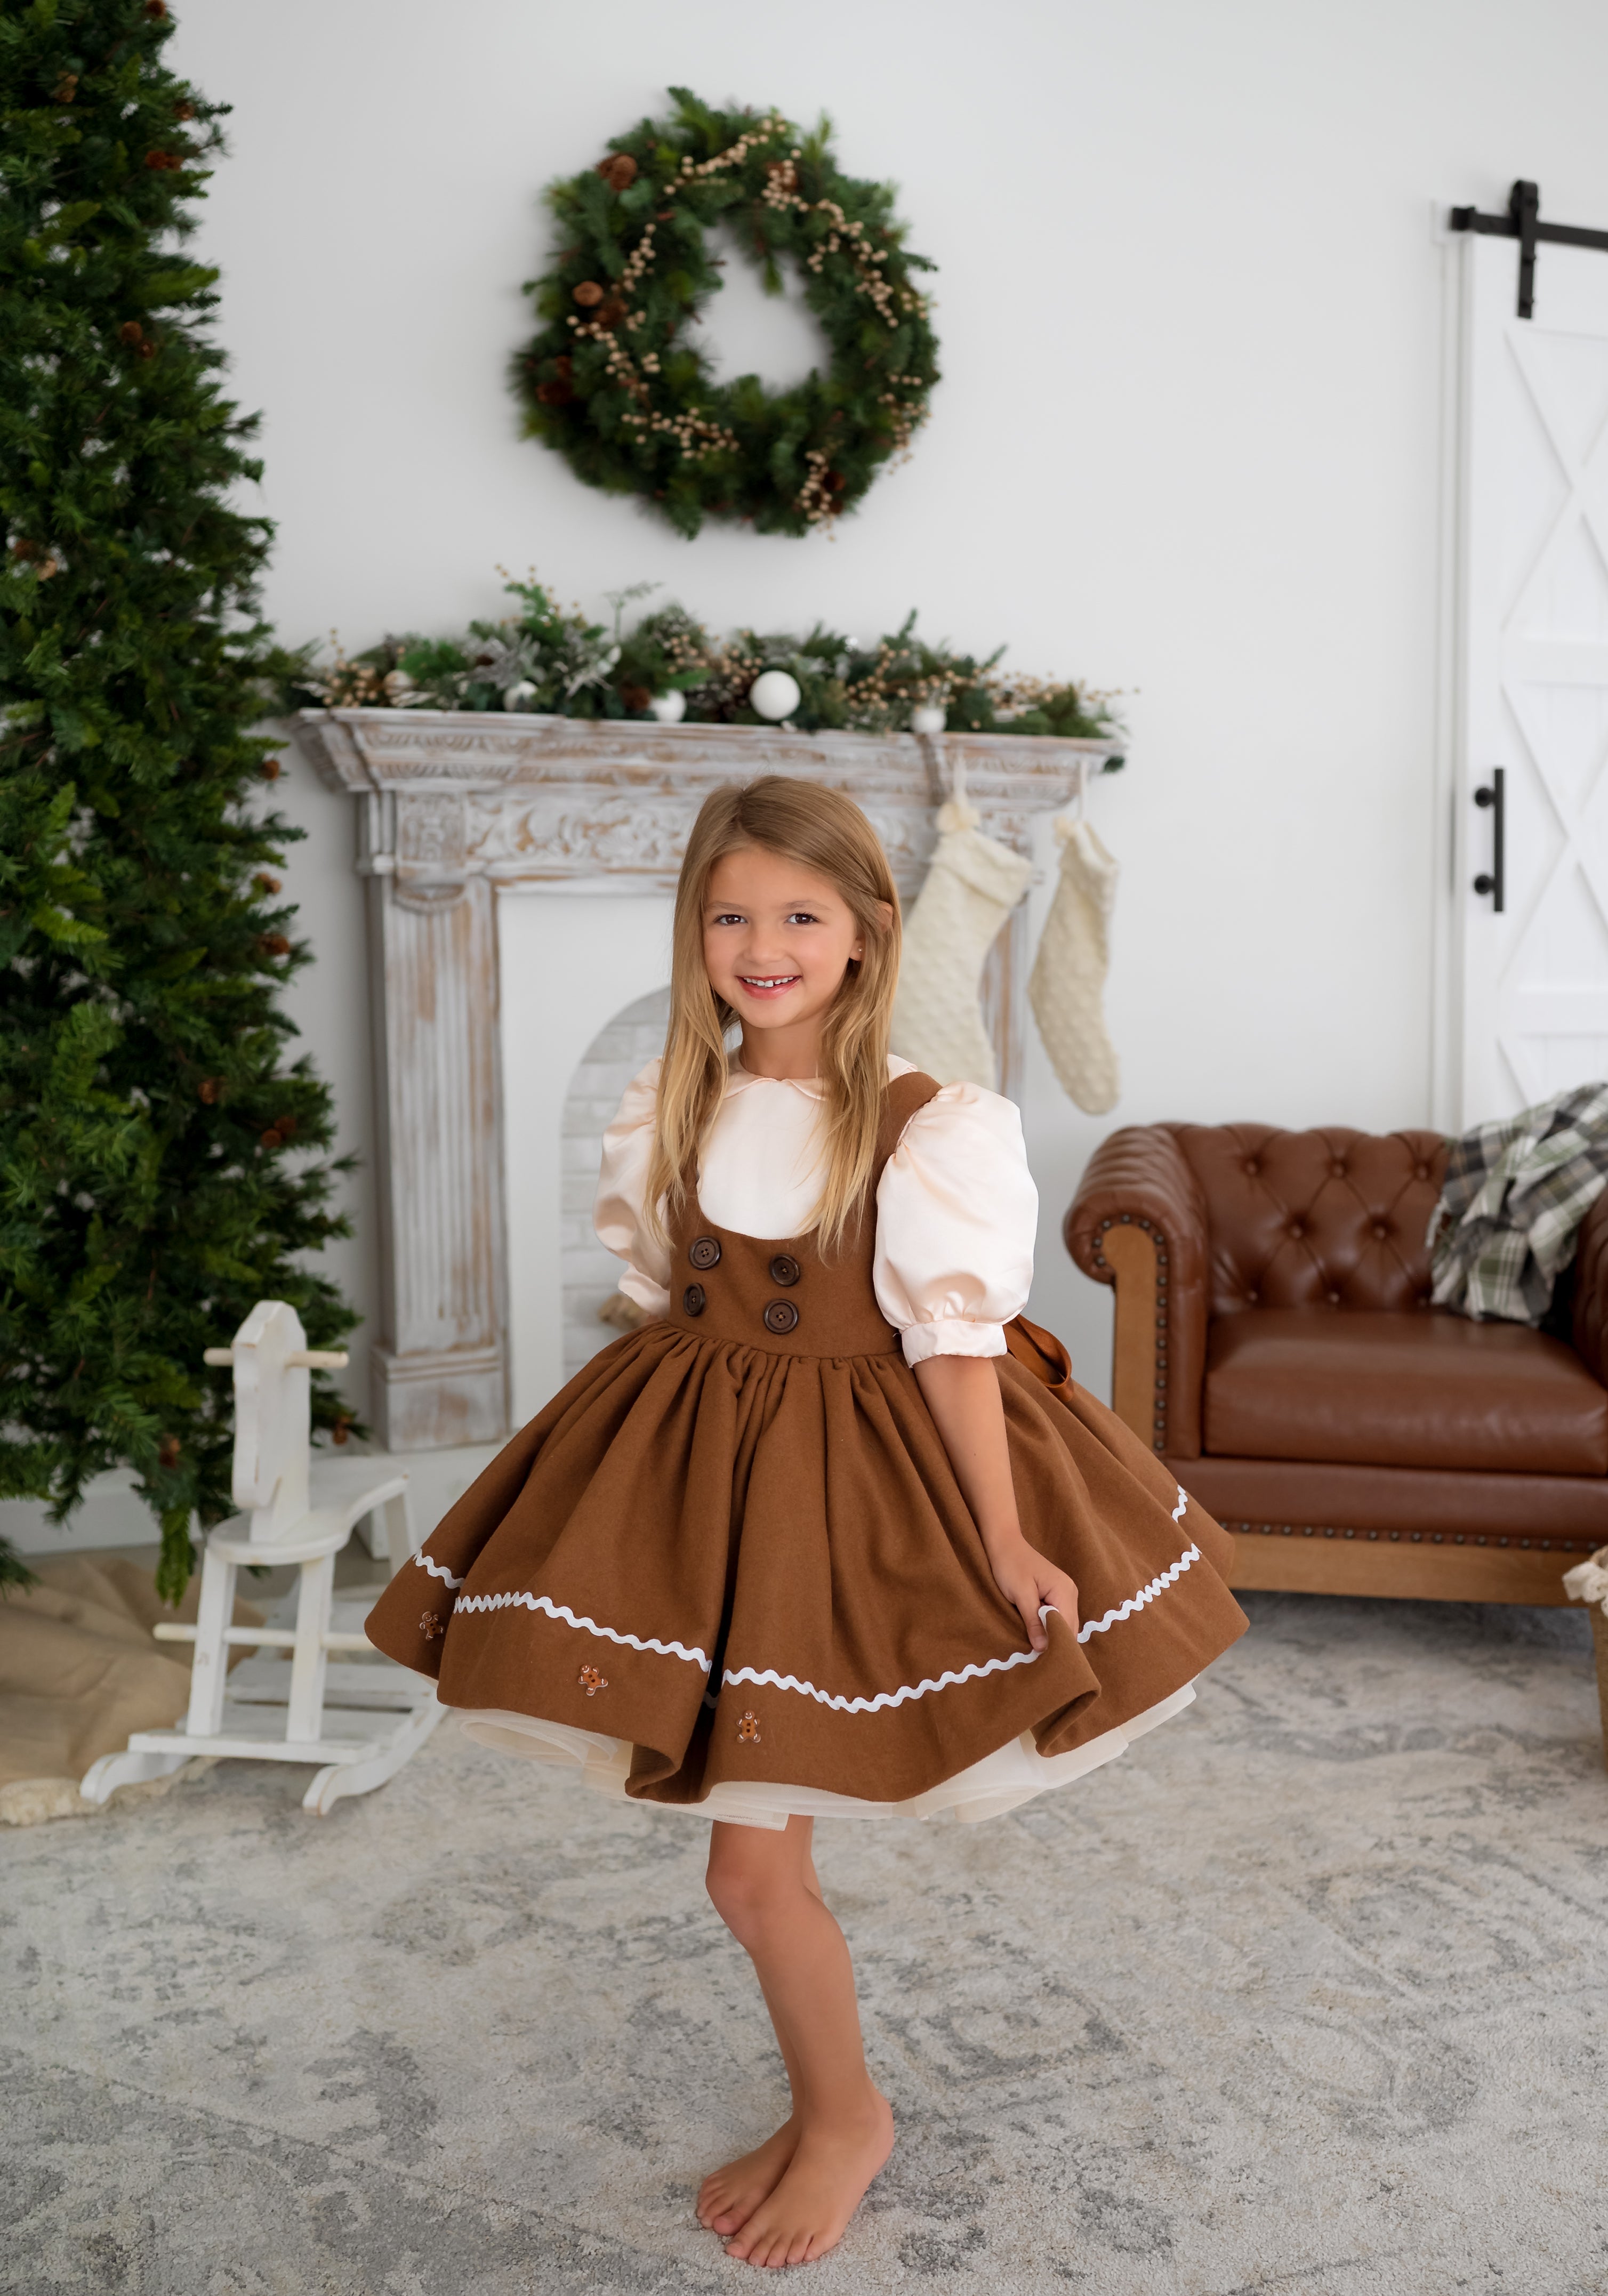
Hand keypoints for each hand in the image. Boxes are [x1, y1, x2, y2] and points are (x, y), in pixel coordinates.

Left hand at [988, 1536, 1079, 1651]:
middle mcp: (1071, 1593)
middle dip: (1056, 1644)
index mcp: (1065, 1591)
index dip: (1057, 1645)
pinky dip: (1049, 1628)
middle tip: (1039, 1662)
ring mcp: (1065, 1594)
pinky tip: (1038, 1637)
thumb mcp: (1021, 1595)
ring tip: (1037, 1652)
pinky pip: (1058, 1617)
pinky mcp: (1056, 1595)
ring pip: (1064, 1624)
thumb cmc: (1010, 1566)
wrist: (1005, 1544)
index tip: (1043, 1662)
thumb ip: (1034, 1621)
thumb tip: (1043, 1648)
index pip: (1067, 1628)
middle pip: (1069, 1628)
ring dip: (1052, 1637)